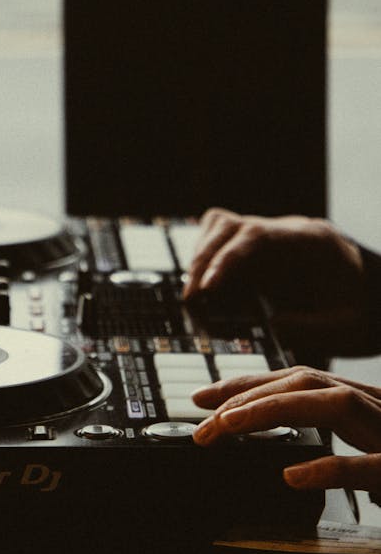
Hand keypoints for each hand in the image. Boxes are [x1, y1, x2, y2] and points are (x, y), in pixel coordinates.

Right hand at [182, 208, 364, 349]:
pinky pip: (219, 238)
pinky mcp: (254, 248)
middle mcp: (283, 230)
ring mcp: (267, 236)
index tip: (206, 289)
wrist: (369, 296)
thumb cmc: (361, 310)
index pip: (256, 237)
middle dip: (204, 260)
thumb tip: (273, 325)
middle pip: (229, 227)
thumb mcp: (350, 325)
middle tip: (190, 298)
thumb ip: (315, 327)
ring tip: (193, 295)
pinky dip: (206, 259)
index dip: (225, 260)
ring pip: (219, 227)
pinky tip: (204, 286)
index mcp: (309, 241)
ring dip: (201, 257)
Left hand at [192, 366, 380, 493]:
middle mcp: (374, 407)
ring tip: (228, 425)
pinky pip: (369, 466)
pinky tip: (292, 475)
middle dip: (247, 397)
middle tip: (203, 422)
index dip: (245, 384)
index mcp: (358, 401)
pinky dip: (328, 468)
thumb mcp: (367, 445)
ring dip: (275, 410)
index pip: (293, 381)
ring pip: (333, 405)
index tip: (201, 398)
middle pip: (303, 384)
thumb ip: (328, 440)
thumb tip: (279, 457)